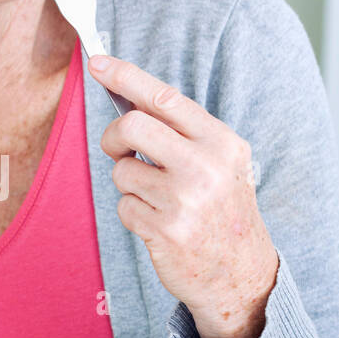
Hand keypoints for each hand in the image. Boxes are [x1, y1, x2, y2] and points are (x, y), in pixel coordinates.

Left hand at [89, 55, 278, 337]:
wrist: (240, 274)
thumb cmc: (222, 211)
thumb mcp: (221, 163)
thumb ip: (182, 133)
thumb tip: (127, 99)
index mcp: (221, 142)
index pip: (164, 98)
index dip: (125, 76)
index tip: (97, 63)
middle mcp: (206, 167)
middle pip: (131, 126)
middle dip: (113, 137)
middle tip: (117, 150)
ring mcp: (185, 200)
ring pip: (122, 171)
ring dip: (128, 184)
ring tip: (156, 198)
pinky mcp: (165, 230)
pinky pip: (124, 206)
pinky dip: (133, 213)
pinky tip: (159, 224)